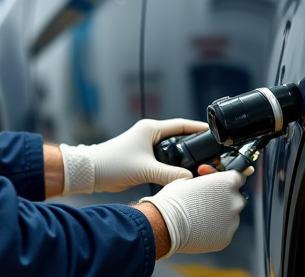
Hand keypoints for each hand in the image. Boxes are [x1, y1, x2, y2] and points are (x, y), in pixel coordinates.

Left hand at [60, 118, 207, 194]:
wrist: (91, 172)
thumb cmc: (113, 164)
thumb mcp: (145, 170)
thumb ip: (170, 174)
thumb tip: (190, 179)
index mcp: (151, 129)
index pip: (181, 125)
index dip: (198, 128)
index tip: (213, 131)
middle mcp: (149, 134)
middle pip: (179, 137)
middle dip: (194, 144)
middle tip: (210, 152)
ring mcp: (145, 145)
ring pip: (171, 149)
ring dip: (183, 156)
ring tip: (200, 164)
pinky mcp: (142, 157)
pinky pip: (164, 158)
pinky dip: (173, 164)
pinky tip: (181, 173)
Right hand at [140, 169, 249, 256]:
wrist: (165, 224)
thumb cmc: (174, 200)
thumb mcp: (187, 179)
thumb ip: (205, 181)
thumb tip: (206, 183)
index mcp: (226, 183)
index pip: (238, 176)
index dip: (226, 178)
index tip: (217, 182)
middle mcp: (234, 201)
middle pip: (236, 197)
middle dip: (224, 197)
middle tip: (207, 200)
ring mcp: (232, 221)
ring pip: (231, 216)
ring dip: (221, 214)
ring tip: (200, 215)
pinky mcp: (226, 238)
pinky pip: (225, 230)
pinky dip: (216, 229)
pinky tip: (201, 226)